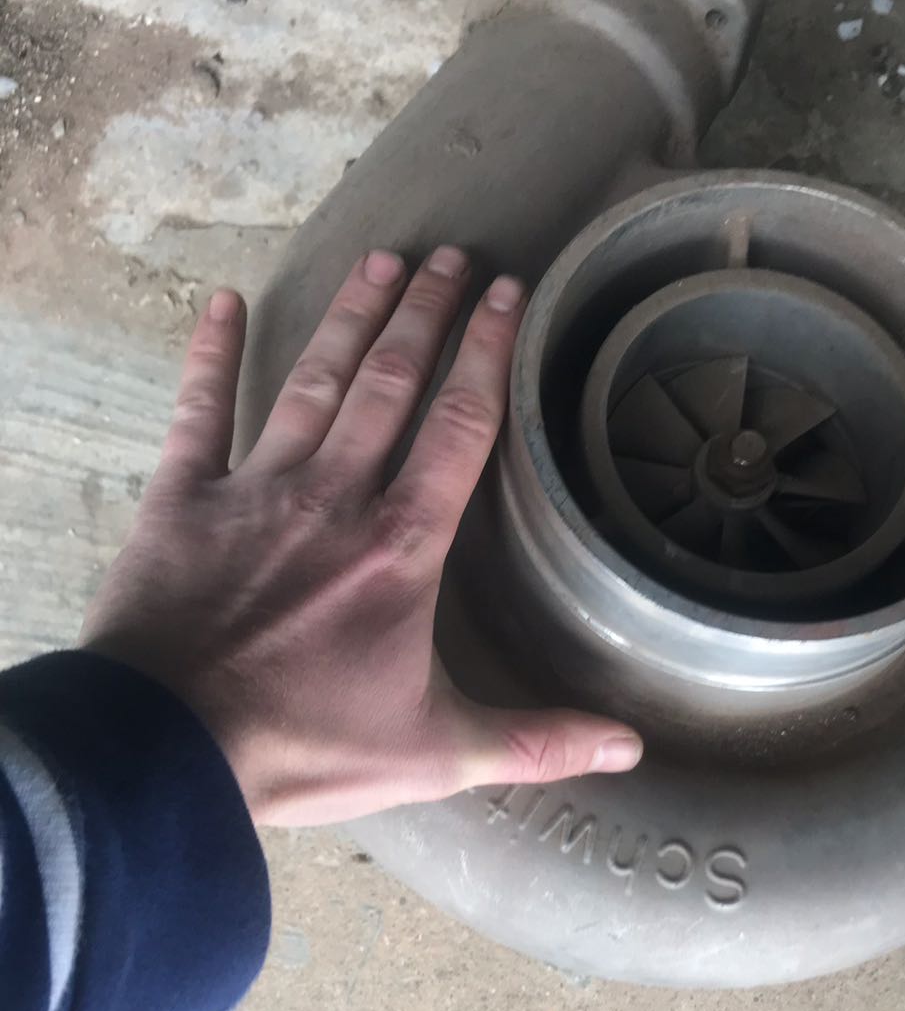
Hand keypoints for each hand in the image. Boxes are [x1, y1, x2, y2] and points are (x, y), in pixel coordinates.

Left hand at [81, 246, 642, 825]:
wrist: (169, 749)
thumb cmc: (303, 745)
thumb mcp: (435, 753)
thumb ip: (536, 740)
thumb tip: (630, 749)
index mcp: (402, 545)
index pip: (461, 427)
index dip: (488, 355)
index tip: (508, 296)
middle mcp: (335, 495)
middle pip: (390, 384)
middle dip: (425, 315)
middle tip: (452, 258)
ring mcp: (255, 488)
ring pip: (313, 382)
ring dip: (350, 318)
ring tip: (382, 261)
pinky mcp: (184, 499)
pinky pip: (200, 412)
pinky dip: (211, 357)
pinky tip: (222, 303)